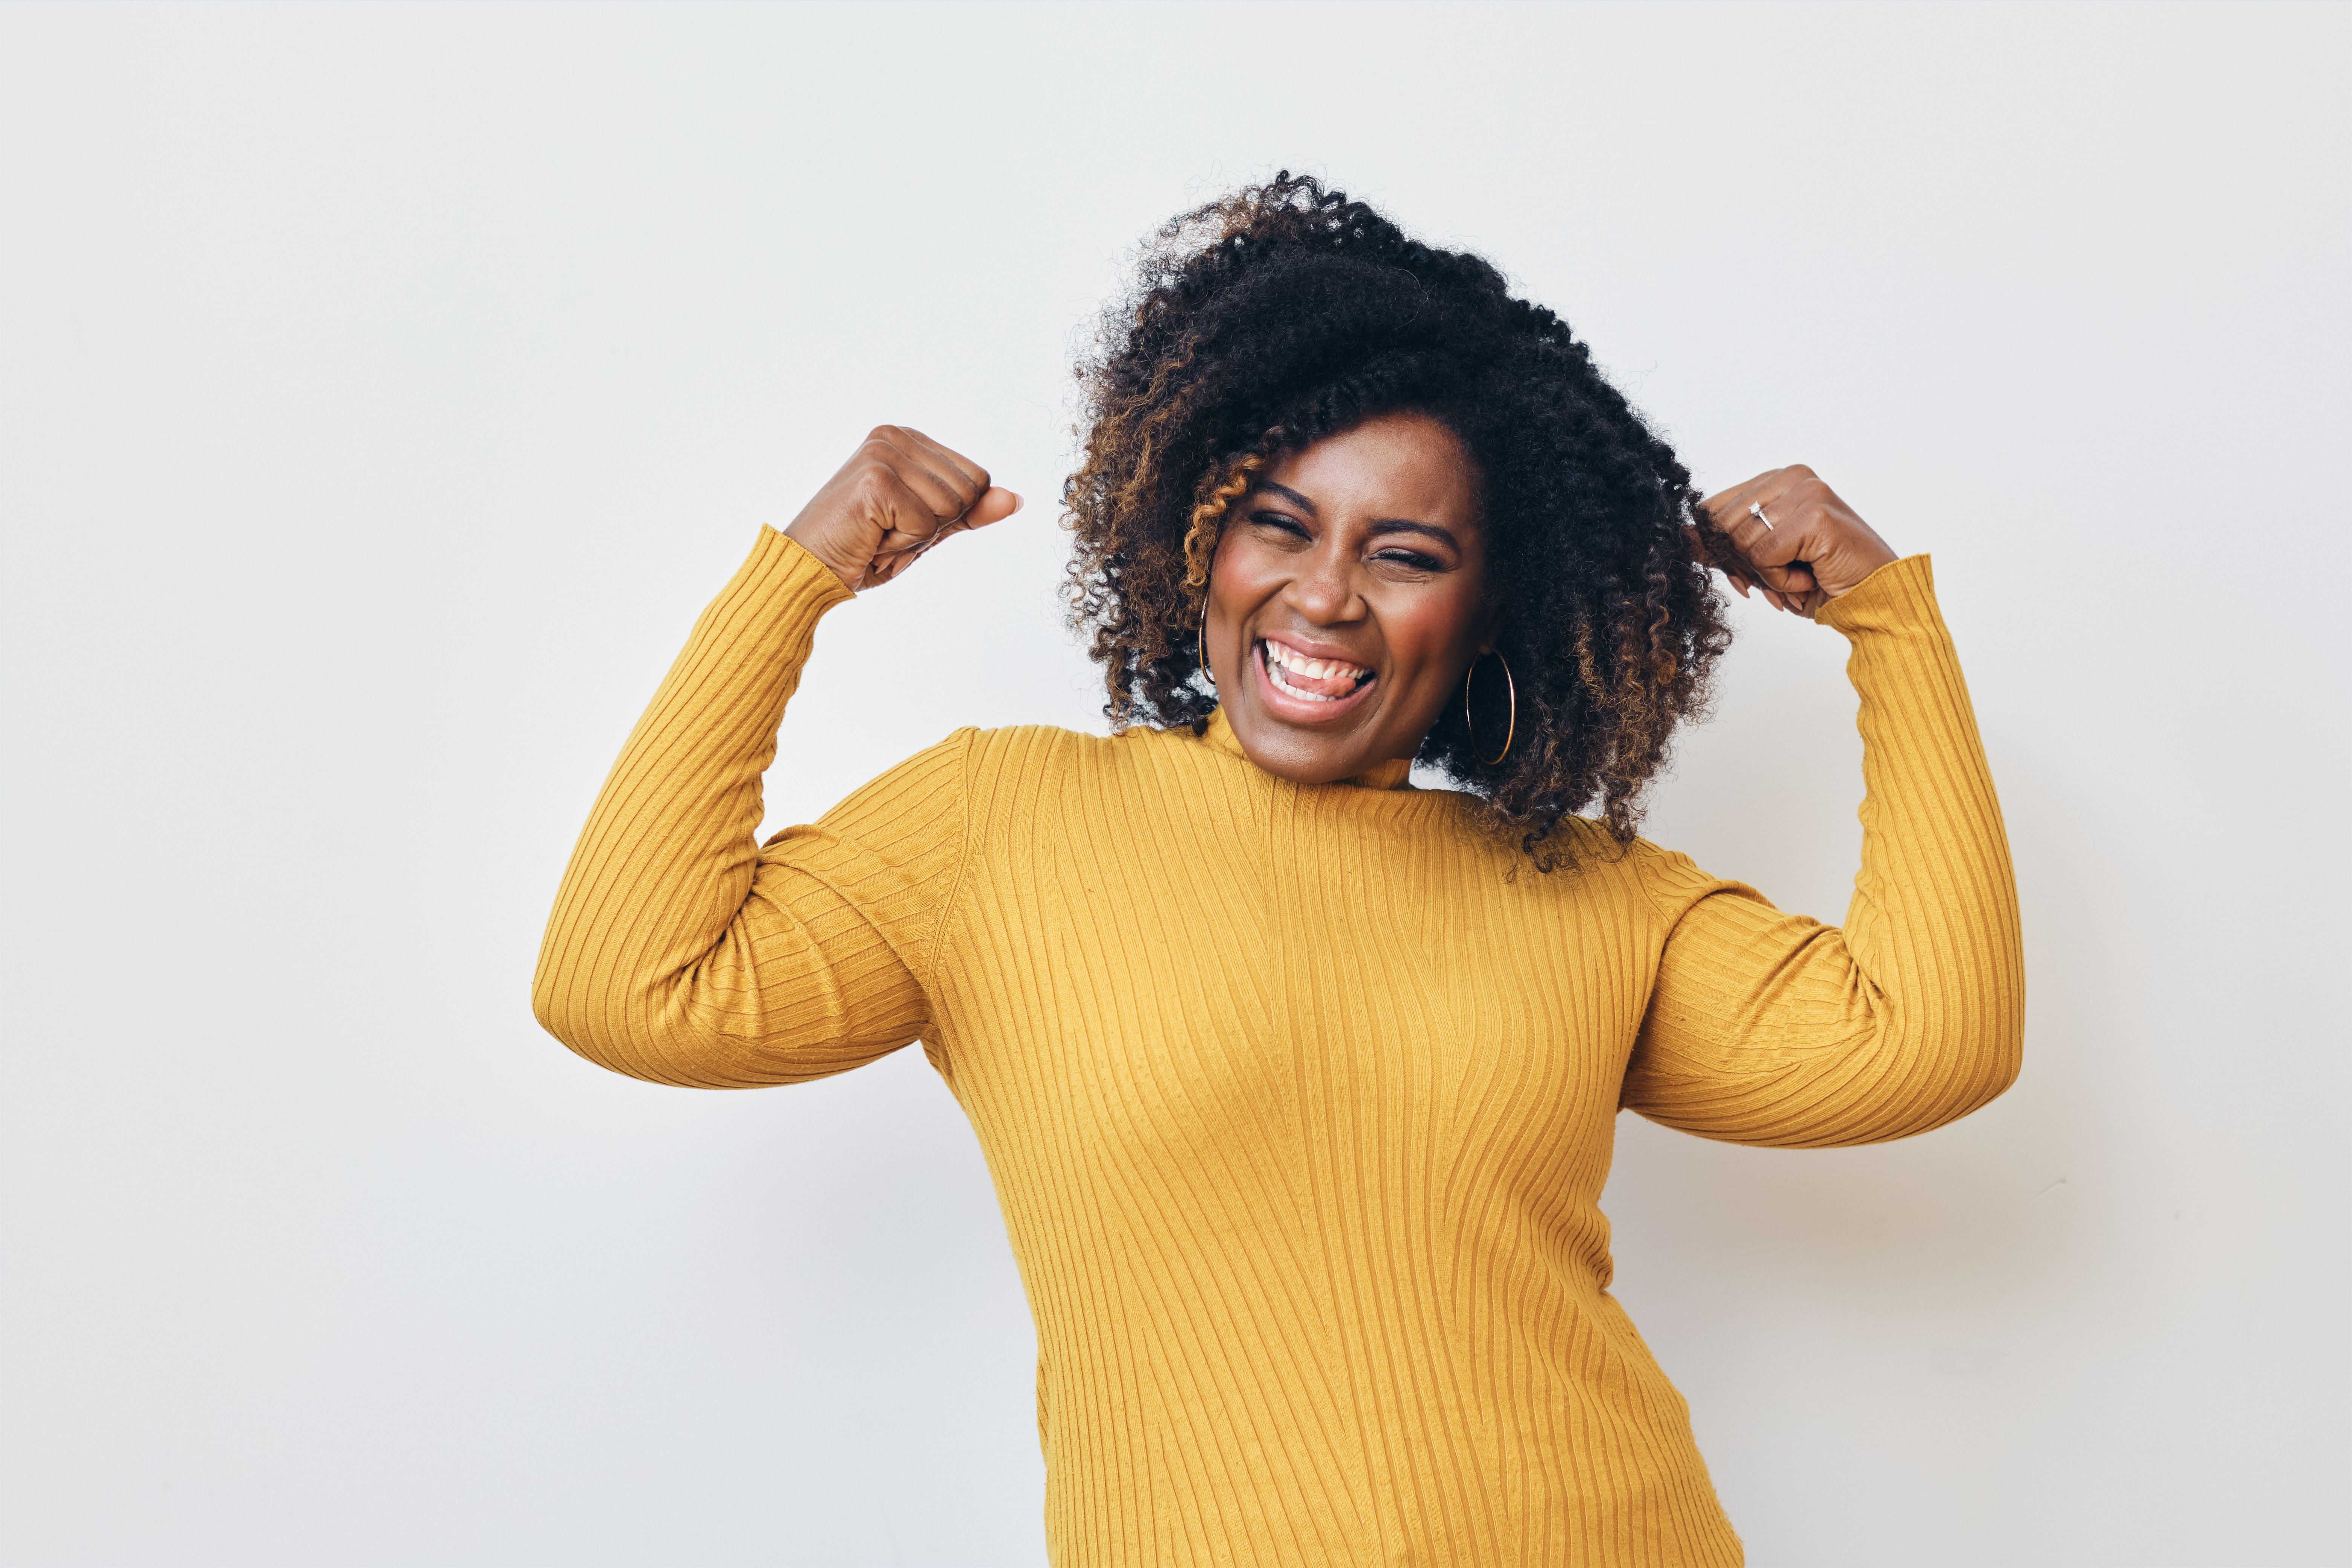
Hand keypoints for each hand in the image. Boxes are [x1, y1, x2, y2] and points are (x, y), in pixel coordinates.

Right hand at [784, 425, 1021, 591]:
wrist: (810, 568)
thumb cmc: (864, 548)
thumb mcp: (928, 528)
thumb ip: (970, 511)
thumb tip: (1014, 500)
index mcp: (909, 439)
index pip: (977, 478)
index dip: (950, 514)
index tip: (904, 520)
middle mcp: (895, 436)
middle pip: (969, 490)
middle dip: (935, 525)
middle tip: (889, 530)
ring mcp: (883, 454)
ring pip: (951, 506)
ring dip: (917, 536)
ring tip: (879, 533)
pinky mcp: (875, 479)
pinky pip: (926, 524)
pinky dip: (902, 544)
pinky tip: (871, 538)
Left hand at [1694, 465, 1898, 618]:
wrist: (1873, 598)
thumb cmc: (1821, 579)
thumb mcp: (1763, 560)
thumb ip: (1725, 544)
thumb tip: (1682, 537)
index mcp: (1778, 480)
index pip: (1714, 506)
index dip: (1716, 546)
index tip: (1742, 570)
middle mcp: (1792, 477)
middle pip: (1723, 524)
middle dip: (1742, 563)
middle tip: (1778, 577)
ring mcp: (1806, 492)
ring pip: (1742, 541)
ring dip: (1767, 573)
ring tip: (1801, 574)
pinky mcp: (1815, 515)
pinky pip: (1764, 555)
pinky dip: (1781, 579)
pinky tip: (1810, 576)